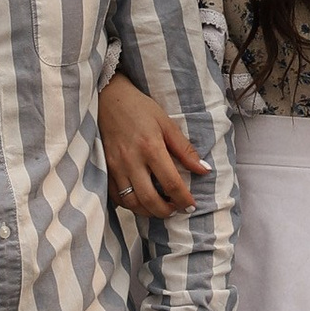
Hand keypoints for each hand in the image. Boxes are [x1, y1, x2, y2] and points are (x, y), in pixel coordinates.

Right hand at [100, 75, 207, 217]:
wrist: (108, 98)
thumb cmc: (140, 109)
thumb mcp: (167, 123)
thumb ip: (185, 149)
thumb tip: (204, 170)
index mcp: (151, 147)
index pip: (171, 183)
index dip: (183, 199)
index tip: (191, 206)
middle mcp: (131, 160)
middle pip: (149, 199)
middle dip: (166, 212)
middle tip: (175, 210)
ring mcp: (115, 166)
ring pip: (131, 202)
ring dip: (147, 212)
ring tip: (160, 208)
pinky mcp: (105, 168)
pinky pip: (116, 196)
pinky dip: (129, 204)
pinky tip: (140, 200)